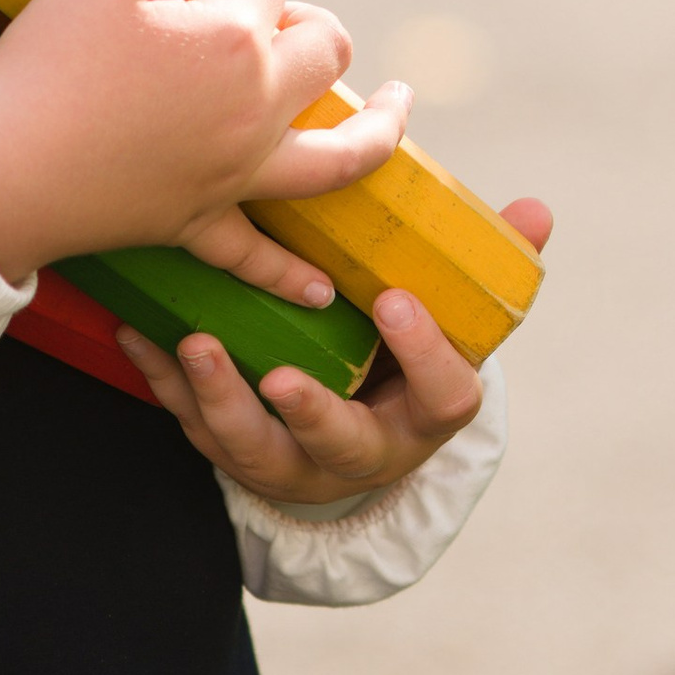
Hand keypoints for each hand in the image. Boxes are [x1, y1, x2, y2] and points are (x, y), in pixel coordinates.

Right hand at [0, 0, 409, 294]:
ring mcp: (234, 173)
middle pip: (323, 50)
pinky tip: (319, 288)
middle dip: (309, 20)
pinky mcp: (197, 221)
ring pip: (337, 157)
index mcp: (233, 39)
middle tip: (277, 18)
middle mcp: (253, 108)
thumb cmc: (45, 63)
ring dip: (378, 131)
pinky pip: (256, 255)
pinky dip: (291, 274)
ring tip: (397, 108)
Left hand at [118, 200, 552, 505]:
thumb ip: (482, 274)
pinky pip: (193, 426)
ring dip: (221, 399)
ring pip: (253, 449)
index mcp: (424, 414)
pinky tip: (140, 332)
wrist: (348, 435)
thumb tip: (534, 213)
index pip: (444, 396)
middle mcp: (361, 449)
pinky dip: (164, 382)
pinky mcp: (233, 454)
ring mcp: (291, 461)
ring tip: (197, 346)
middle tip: (283, 376)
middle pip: (342, 444)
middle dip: (313, 412)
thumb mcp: (448, 325)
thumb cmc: (399, 359)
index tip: (395, 300)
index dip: (425, 354)